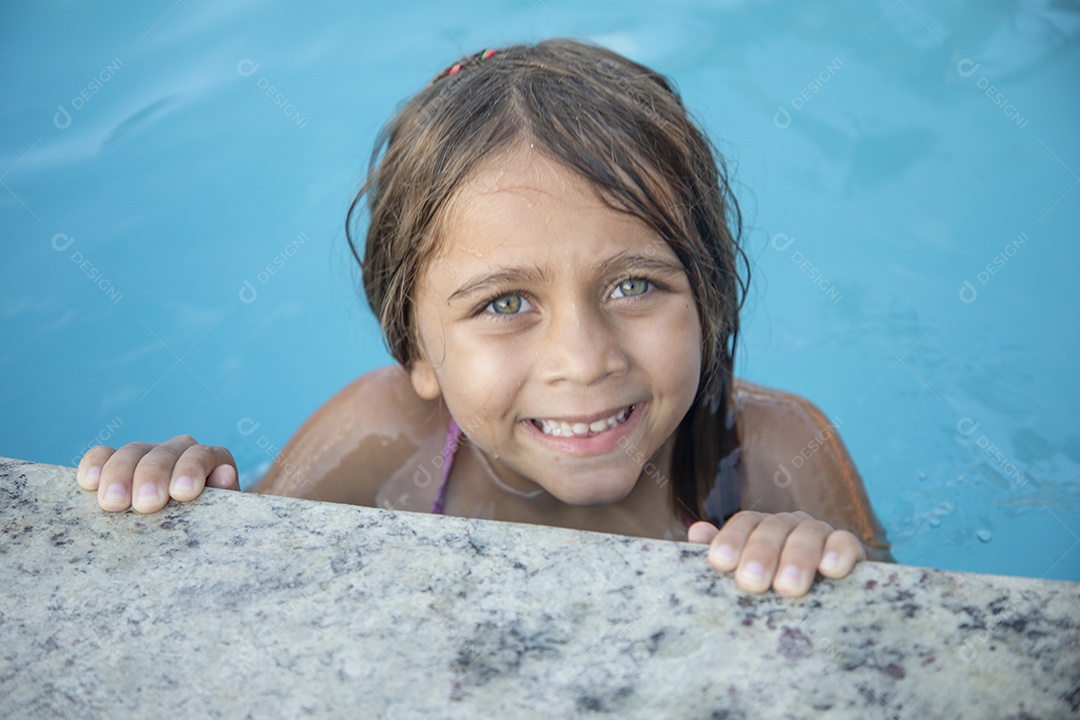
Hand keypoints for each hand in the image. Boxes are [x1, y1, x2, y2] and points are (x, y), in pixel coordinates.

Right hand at [76, 434, 238, 513]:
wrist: (189, 538)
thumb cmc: (209, 529)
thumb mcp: (222, 518)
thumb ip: (224, 496)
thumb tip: (224, 474)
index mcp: (211, 460)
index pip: (201, 455)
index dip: (191, 470)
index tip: (183, 493)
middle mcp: (179, 451)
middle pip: (163, 454)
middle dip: (153, 476)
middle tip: (146, 504)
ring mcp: (147, 455)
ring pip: (132, 452)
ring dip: (120, 474)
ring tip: (112, 502)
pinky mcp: (118, 465)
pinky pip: (103, 455)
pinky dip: (95, 465)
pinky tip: (88, 482)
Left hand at [687, 511, 866, 596]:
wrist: (825, 606)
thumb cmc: (770, 589)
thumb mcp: (744, 574)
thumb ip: (723, 554)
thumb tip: (697, 532)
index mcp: (760, 528)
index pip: (744, 523)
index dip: (731, 539)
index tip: (720, 563)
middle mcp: (789, 525)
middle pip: (773, 528)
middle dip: (760, 553)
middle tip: (751, 582)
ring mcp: (820, 535)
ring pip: (807, 534)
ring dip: (797, 558)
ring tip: (788, 587)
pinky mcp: (850, 550)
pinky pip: (846, 543)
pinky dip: (839, 552)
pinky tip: (831, 569)